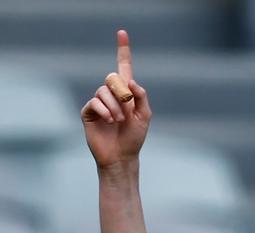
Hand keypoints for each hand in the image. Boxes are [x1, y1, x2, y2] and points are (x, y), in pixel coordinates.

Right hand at [80, 29, 151, 167]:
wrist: (122, 157)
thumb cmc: (134, 138)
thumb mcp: (144, 117)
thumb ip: (141, 97)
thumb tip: (130, 81)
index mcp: (126, 94)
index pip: (124, 68)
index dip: (123, 51)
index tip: (122, 33)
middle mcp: (111, 95)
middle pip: (112, 78)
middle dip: (121, 92)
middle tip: (126, 108)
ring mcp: (98, 103)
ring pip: (103, 90)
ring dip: (113, 106)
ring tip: (118, 121)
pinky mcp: (88, 112)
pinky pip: (94, 102)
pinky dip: (104, 110)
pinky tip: (109, 121)